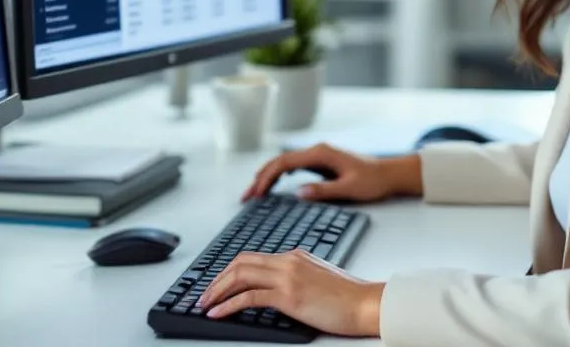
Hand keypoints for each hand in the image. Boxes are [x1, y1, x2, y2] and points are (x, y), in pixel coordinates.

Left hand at [197, 248, 383, 336]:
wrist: (366, 303)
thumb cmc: (348, 297)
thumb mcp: (318, 279)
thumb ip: (298, 277)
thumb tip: (277, 291)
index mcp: (295, 256)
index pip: (252, 258)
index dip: (229, 270)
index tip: (217, 284)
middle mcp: (288, 261)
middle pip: (240, 262)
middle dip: (216, 279)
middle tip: (203, 295)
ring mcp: (287, 276)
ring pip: (240, 275)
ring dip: (216, 291)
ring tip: (204, 304)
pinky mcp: (288, 295)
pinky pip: (249, 296)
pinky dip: (228, 304)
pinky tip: (218, 313)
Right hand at [241, 143, 418, 203]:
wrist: (389, 174)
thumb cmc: (373, 181)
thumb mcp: (349, 188)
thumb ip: (324, 191)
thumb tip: (299, 193)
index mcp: (321, 154)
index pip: (284, 163)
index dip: (267, 178)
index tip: (256, 194)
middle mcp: (317, 151)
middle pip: (280, 161)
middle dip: (261, 178)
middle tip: (246, 197)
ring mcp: (318, 156)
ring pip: (284, 163)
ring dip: (267, 176)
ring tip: (253, 193)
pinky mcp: (321, 163)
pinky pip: (293, 167)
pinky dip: (279, 176)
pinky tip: (272, 186)